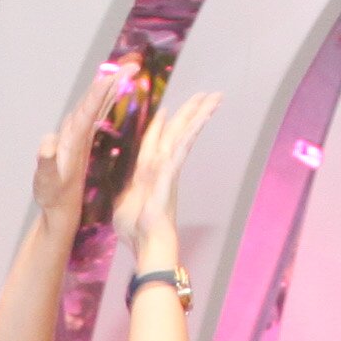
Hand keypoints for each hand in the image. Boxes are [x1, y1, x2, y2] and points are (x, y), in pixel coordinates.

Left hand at [28, 63, 128, 227]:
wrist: (54, 209)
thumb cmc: (51, 197)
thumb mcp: (47, 183)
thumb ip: (46, 164)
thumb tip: (46, 145)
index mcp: (68, 139)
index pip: (85, 111)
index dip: (99, 93)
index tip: (113, 76)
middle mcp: (73, 133)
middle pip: (93, 101)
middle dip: (111, 81)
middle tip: (132, 65)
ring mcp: (79, 136)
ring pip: (97, 104)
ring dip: (112, 86)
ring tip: (130, 70)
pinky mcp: (85, 141)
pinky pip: (99, 115)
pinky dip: (109, 101)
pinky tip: (119, 93)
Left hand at [115, 81, 219, 256]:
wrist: (146, 245)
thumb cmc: (135, 231)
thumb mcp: (125, 203)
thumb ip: (131, 190)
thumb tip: (132, 189)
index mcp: (147, 172)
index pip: (155, 141)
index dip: (161, 125)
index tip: (167, 110)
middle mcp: (161, 167)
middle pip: (176, 132)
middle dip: (190, 112)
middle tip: (206, 95)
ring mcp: (168, 169)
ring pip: (184, 134)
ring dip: (198, 114)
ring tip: (214, 98)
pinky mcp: (171, 173)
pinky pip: (181, 147)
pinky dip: (192, 131)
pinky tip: (202, 117)